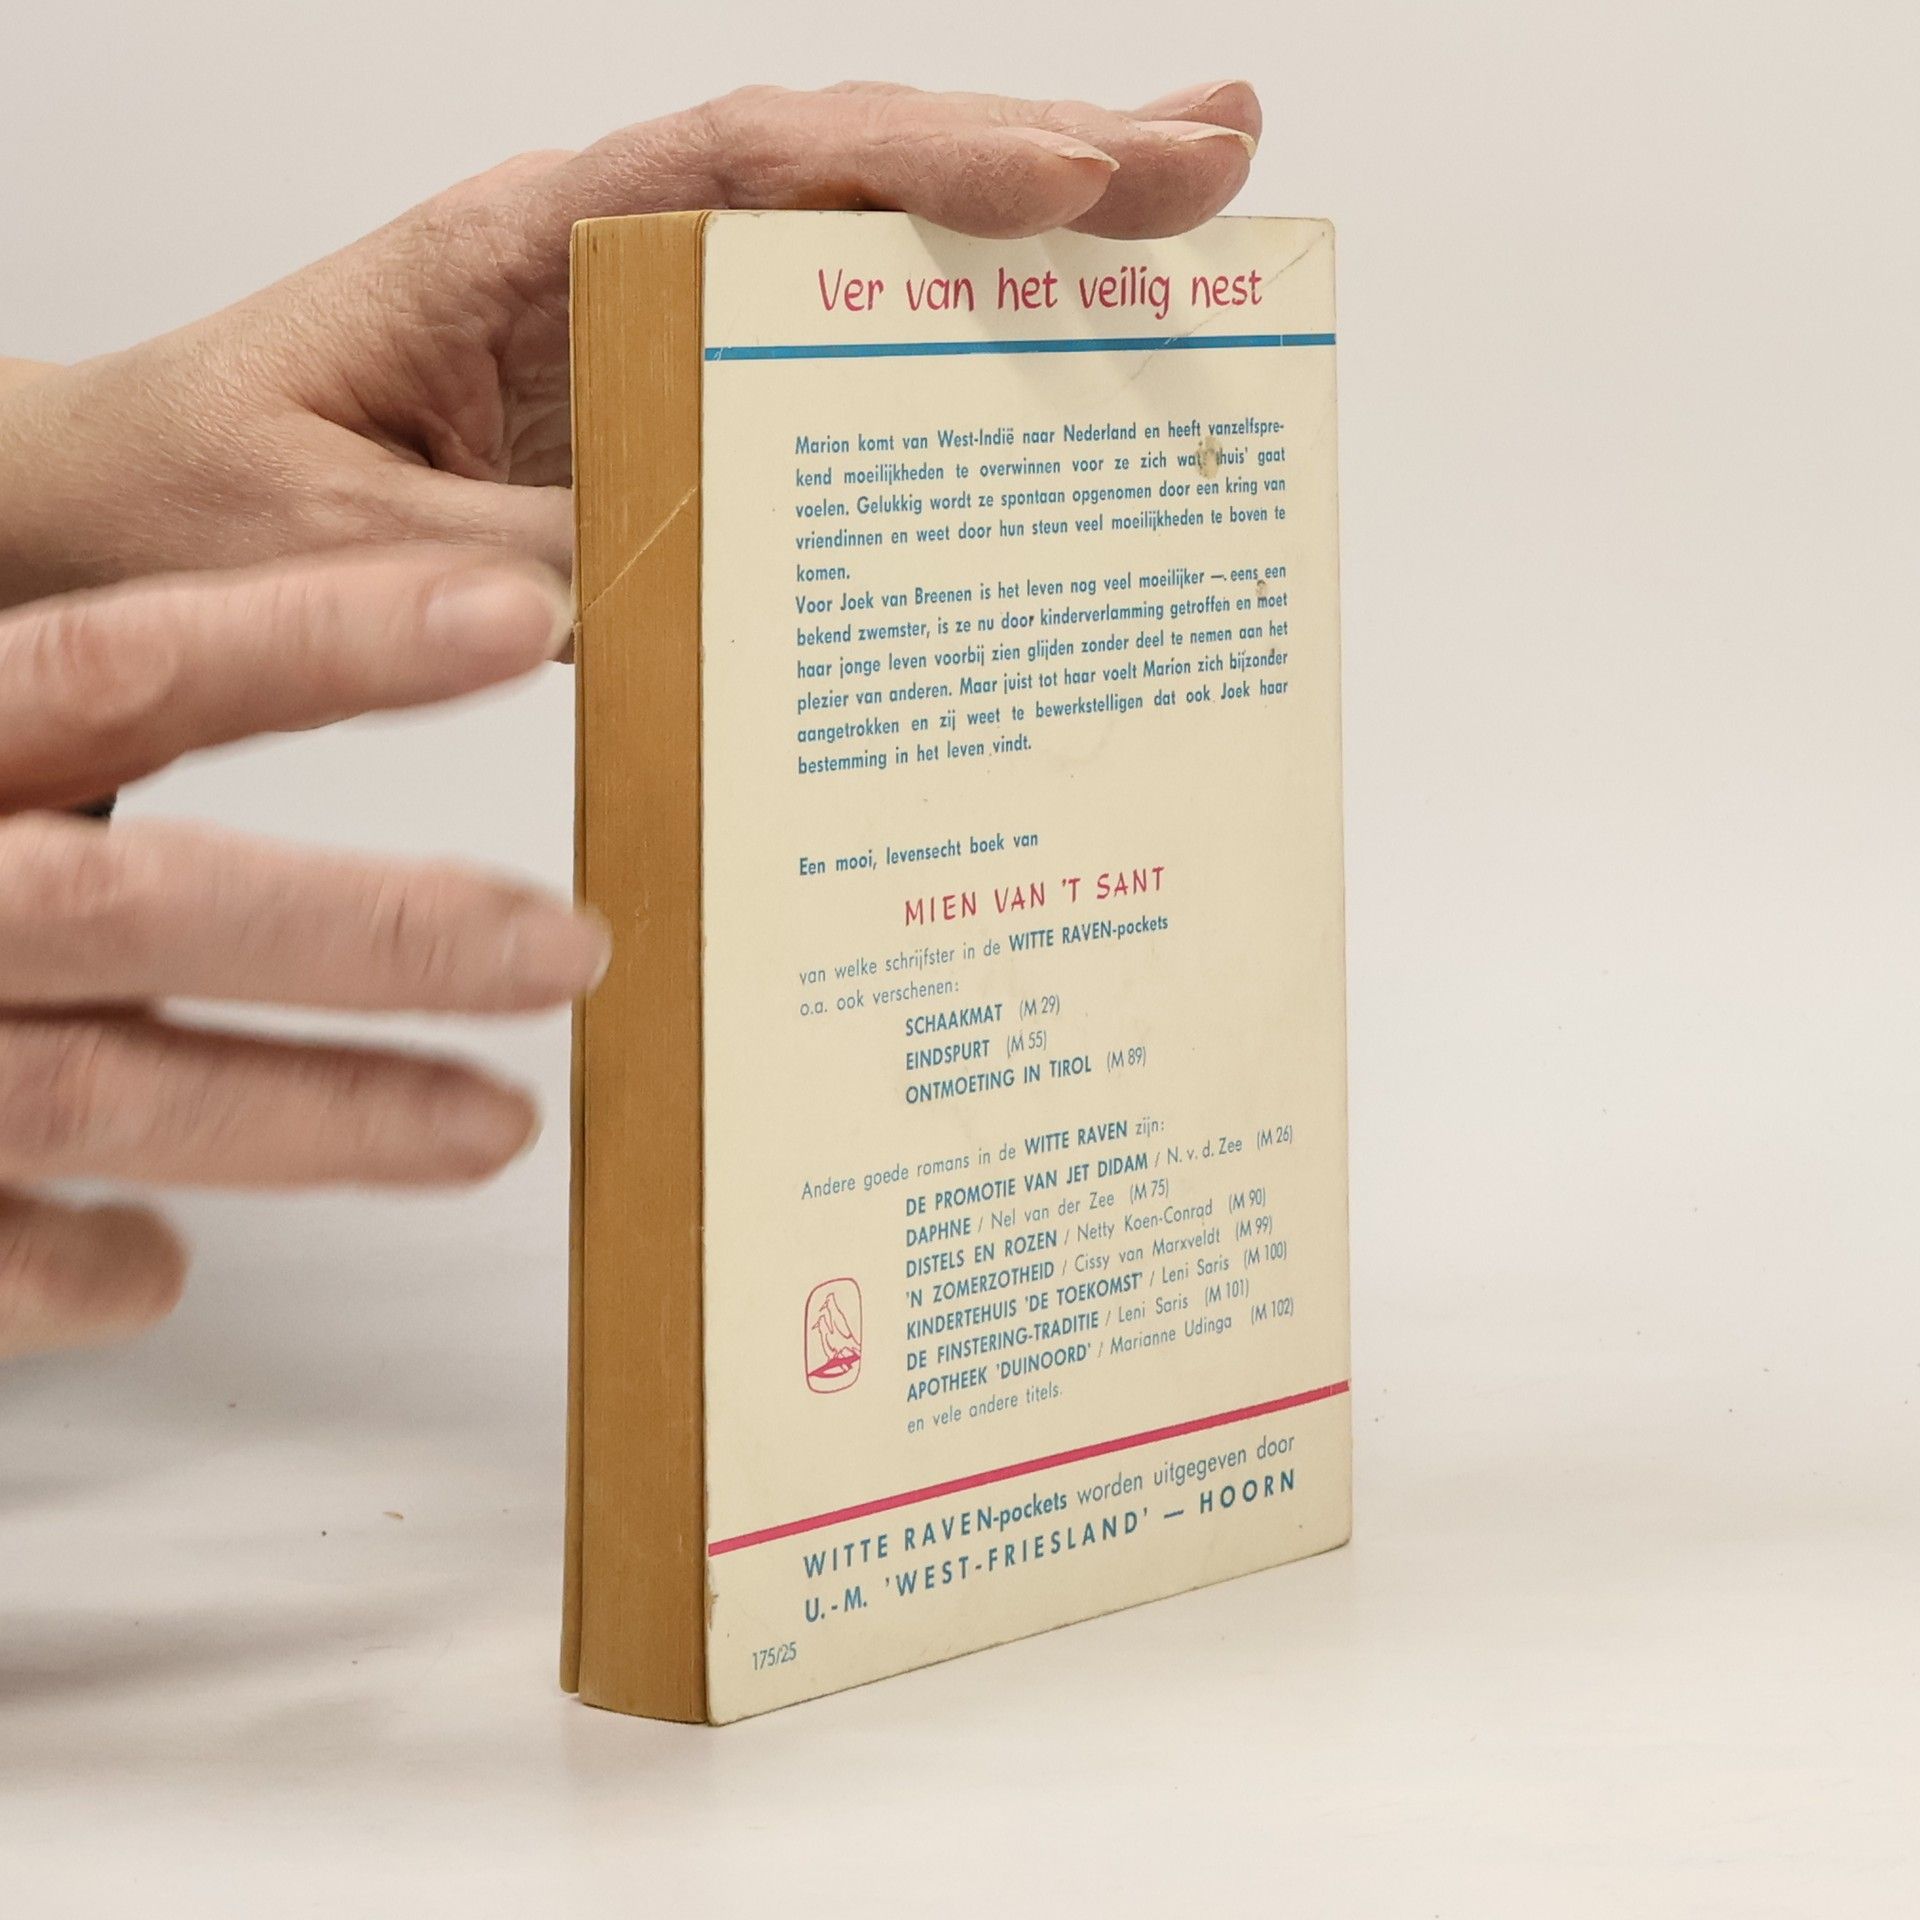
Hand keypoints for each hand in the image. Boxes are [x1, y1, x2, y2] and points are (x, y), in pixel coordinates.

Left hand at [0, 80, 1260, 604]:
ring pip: (857, 247)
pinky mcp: (661, 408)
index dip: (929, 165)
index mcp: (530, 243)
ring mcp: (650, 327)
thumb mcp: (351, 536)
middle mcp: (611, 257)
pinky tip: (1036, 343)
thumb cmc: (204, 497)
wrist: (128, 517)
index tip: (1077, 182)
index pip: (760, 167)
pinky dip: (936, 342)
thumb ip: (522, 552)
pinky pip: (819, 362)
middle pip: (851, 174)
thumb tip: (705, 573)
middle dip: (1041, 159)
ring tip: (1183, 206)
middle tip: (1215, 157)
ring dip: (1021, 229)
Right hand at [0, 549, 608, 1358]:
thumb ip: (40, 728)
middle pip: (151, 896)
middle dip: (377, 927)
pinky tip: (159, 1273)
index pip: (128, 667)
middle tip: (572, 945)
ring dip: (317, 1115)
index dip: (327, 641)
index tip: (520, 625)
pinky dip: (74, 1269)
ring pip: (106, 1089)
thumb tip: (218, 707)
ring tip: (494, 1128)